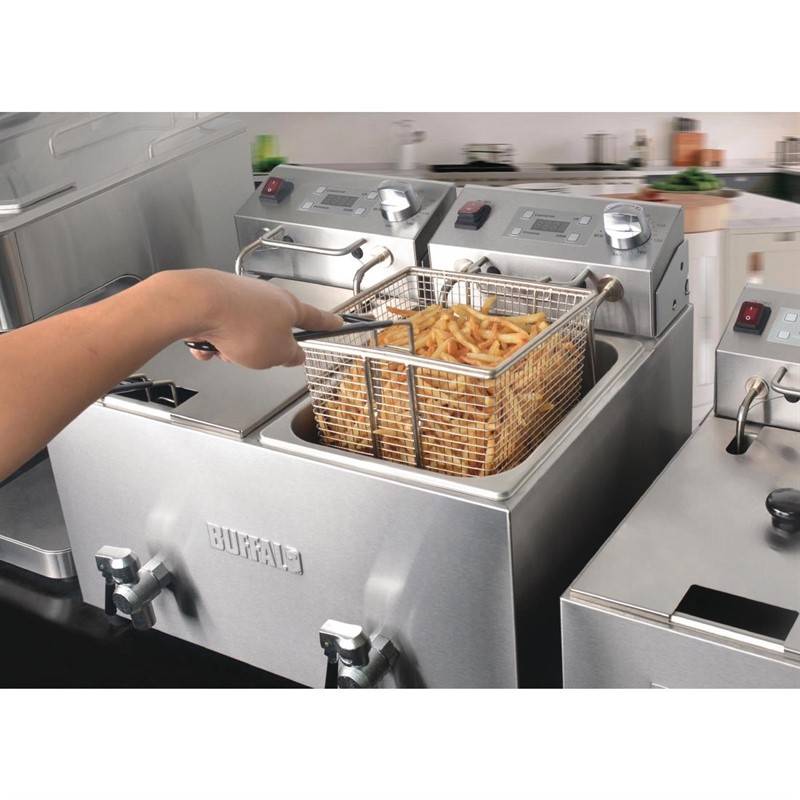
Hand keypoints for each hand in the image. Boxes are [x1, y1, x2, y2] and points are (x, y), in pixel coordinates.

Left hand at [173, 269, 341, 368]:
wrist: (196, 305)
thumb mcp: (277, 353)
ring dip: (234, 348)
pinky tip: (206, 344)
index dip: (328, 324)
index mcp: (288, 306)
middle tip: (255, 356)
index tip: (337, 323)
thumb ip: (290, 356)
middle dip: (260, 349)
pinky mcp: (213, 300)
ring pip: (242, 334)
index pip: (315, 318)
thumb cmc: (239, 324)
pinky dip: (212, 342)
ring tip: (225, 350)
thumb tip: (293, 355)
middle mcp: (265, 296)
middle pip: (271, 330)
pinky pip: (218, 331)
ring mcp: (238, 296)